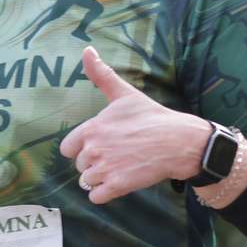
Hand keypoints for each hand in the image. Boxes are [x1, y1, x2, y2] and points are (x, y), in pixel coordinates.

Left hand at [59, 47, 209, 203]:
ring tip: (122, 167)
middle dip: (95, 163)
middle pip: (80, 166)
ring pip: (88, 182)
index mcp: (91, 128)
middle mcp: (94, 150)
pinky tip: (122, 181)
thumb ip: (101, 75)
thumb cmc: (152, 116)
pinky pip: (97, 197)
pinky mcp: (117, 186)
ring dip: (101, 179)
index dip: (83, 148)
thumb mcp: (124, 93)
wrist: (179, 141)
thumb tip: (86, 50)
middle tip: (119, 154)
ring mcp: (105, 169)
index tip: (102, 144)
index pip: (68, 148)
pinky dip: (106, 193)